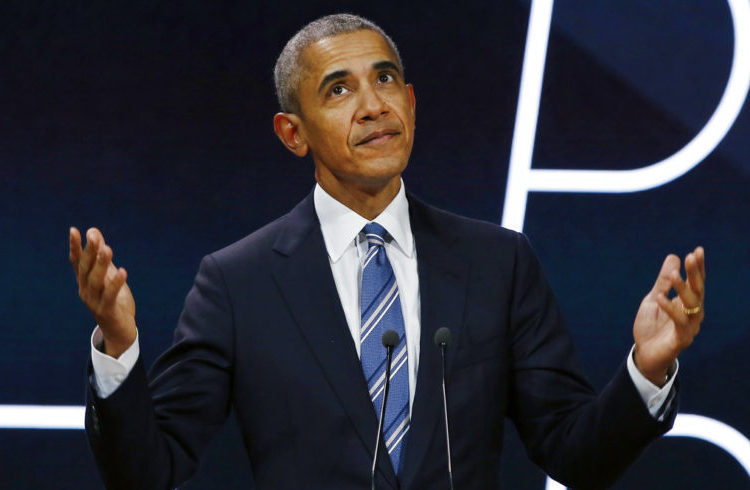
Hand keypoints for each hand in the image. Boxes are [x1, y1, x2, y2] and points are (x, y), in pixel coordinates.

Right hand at [70, 227, 136, 357]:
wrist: (119, 329)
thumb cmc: (114, 299)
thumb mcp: (109, 274)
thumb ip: (101, 255)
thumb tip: (94, 231)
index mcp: (85, 281)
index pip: (77, 261)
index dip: (75, 246)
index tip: (74, 230)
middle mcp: (85, 290)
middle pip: (86, 268)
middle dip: (90, 251)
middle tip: (93, 236)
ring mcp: (94, 301)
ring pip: (96, 280)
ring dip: (101, 264)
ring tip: (108, 249)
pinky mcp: (106, 311)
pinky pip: (110, 295)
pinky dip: (115, 283)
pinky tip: (122, 272)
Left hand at [632, 247, 704, 385]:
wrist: (644, 354)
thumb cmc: (651, 326)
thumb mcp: (654, 299)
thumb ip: (663, 281)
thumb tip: (674, 257)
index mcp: (687, 303)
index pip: (696, 282)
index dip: (698, 267)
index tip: (698, 250)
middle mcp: (692, 314)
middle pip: (698, 290)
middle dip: (695, 273)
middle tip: (691, 256)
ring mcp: (689, 326)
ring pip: (691, 305)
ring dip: (683, 288)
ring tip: (672, 274)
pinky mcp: (682, 339)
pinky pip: (679, 322)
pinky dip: (669, 308)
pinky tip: (660, 297)